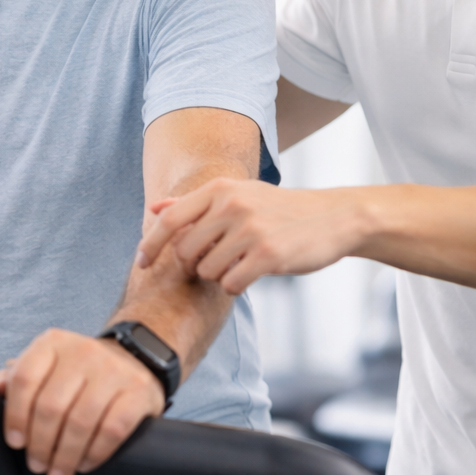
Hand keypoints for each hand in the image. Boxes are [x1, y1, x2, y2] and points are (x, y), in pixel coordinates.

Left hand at [0, 330, 164, 474]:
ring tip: (59, 473)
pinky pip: (112, 430)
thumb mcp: (49, 364)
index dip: (15, 416)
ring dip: (65, 456)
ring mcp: (113, 370)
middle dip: (40, 445)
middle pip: (51, 406)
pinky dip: (95, 453)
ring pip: (80, 422)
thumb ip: (20, 376)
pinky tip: (85, 463)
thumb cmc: (82, 371)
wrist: (135, 359)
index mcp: (53, 343)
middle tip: (38, 464)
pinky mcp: (138, 391)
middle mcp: (83, 351)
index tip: (16, 442)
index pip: (25, 379)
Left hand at [136, 180, 362, 293]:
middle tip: (215, 262)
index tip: (142, 263)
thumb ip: (194, 203)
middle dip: (194, 265)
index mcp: (221, 188)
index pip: (170, 219)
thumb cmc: (280, 209)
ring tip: (239, 263)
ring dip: (218, 275)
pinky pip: (229, 284)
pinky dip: (235, 286)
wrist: (334, 217)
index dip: (150, 244)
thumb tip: (154, 207)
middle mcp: (232, 205)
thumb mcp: (239, 194)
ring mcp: (250, 229)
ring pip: (207, 270)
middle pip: (185, 251)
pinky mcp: (267, 255)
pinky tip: (251, 274)